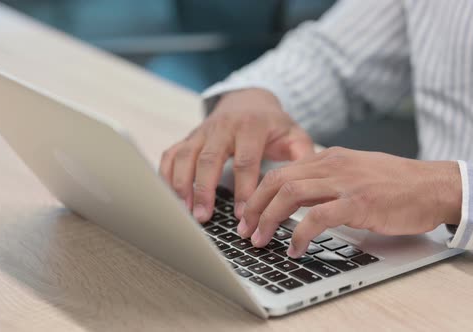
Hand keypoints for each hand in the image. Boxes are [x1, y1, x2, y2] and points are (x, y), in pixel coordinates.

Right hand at [160, 88, 314, 221]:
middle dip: (204, 189)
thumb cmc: (272, 124)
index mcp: (251, 127)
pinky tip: (167, 196)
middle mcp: (223, 127)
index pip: (245, 161)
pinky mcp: (189, 137)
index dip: (244, 189)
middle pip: (208, 158)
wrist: (249, 99)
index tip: (244, 215)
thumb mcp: (294, 134)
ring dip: (181, 184)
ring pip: (185, 155)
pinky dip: (165, 174)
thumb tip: (307, 184)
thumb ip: (303, 156)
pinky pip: (171, 153)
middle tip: (203, 217)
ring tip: (183, 210)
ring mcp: (202, 131)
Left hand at [240, 147, 461, 257]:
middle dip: (255, 207)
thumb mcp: (352, 172)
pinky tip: (294, 248)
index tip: (247, 215)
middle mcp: (331, 165)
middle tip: (245, 230)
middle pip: (277, 181)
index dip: (257, 195)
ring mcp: (343, 182)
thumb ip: (324, 180)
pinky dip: (299, 234)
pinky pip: (317, 217)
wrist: (433, 185)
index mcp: (327, 158)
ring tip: (261, 240)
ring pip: (290, 195)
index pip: (279, 172)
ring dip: (268, 219)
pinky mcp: (358, 202)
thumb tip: (295, 198)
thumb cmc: (394, 183)